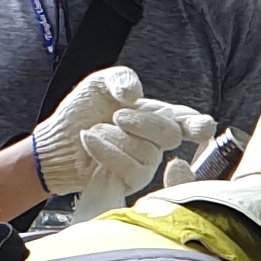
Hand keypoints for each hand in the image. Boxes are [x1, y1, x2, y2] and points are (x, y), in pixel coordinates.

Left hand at [33, 67, 215, 196]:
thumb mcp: (100, 83)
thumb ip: (121, 78)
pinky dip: (105, 150)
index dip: (200, 126)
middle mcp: (157, 142)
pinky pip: (129, 167)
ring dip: (114, 136)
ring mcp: (147, 164)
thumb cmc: (82, 111)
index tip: (203, 128)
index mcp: (159, 116)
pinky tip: (90, 140)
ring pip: (146, 151)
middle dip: (144, 122)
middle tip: (118, 115)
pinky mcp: (131, 181)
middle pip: (170, 135)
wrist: (58, 139)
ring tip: (96, 131)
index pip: (189, 122)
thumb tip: (135, 94)